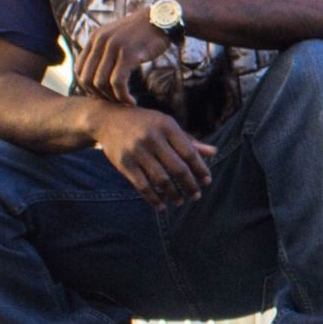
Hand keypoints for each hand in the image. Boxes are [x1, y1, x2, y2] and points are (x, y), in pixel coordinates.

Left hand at [74, 10, 170, 103]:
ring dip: (111, 98)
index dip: (87, 87)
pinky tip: (131, 102)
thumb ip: (103, 52)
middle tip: (112, 103)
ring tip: (123, 103)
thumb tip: (95, 76)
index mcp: (95, 38)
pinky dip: (122, 96)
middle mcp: (101, 40)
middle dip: (98, 96)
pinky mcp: (129, 54)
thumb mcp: (116, 37)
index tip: (101, 95)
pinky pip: (118, 82)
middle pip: (87, 78)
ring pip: (101, 82)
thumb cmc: (141, 34)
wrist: (161, 19)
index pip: (78, 69)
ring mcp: (114, 46)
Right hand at [90, 103, 216, 207]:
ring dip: (173, 194)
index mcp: (166, 126)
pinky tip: (162, 204)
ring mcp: (137, 151)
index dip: (200, 169)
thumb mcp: (166, 125)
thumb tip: (214, 152)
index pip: (189, 152)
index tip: (207, 182)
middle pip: (177, 168)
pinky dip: (154, 198)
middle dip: (190, 185)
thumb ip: (189, 141)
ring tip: (180, 201)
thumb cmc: (144, 123)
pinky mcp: (124, 163)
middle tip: (196, 196)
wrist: (108, 119)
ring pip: (161, 179)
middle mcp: (152, 137)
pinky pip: (142, 186)